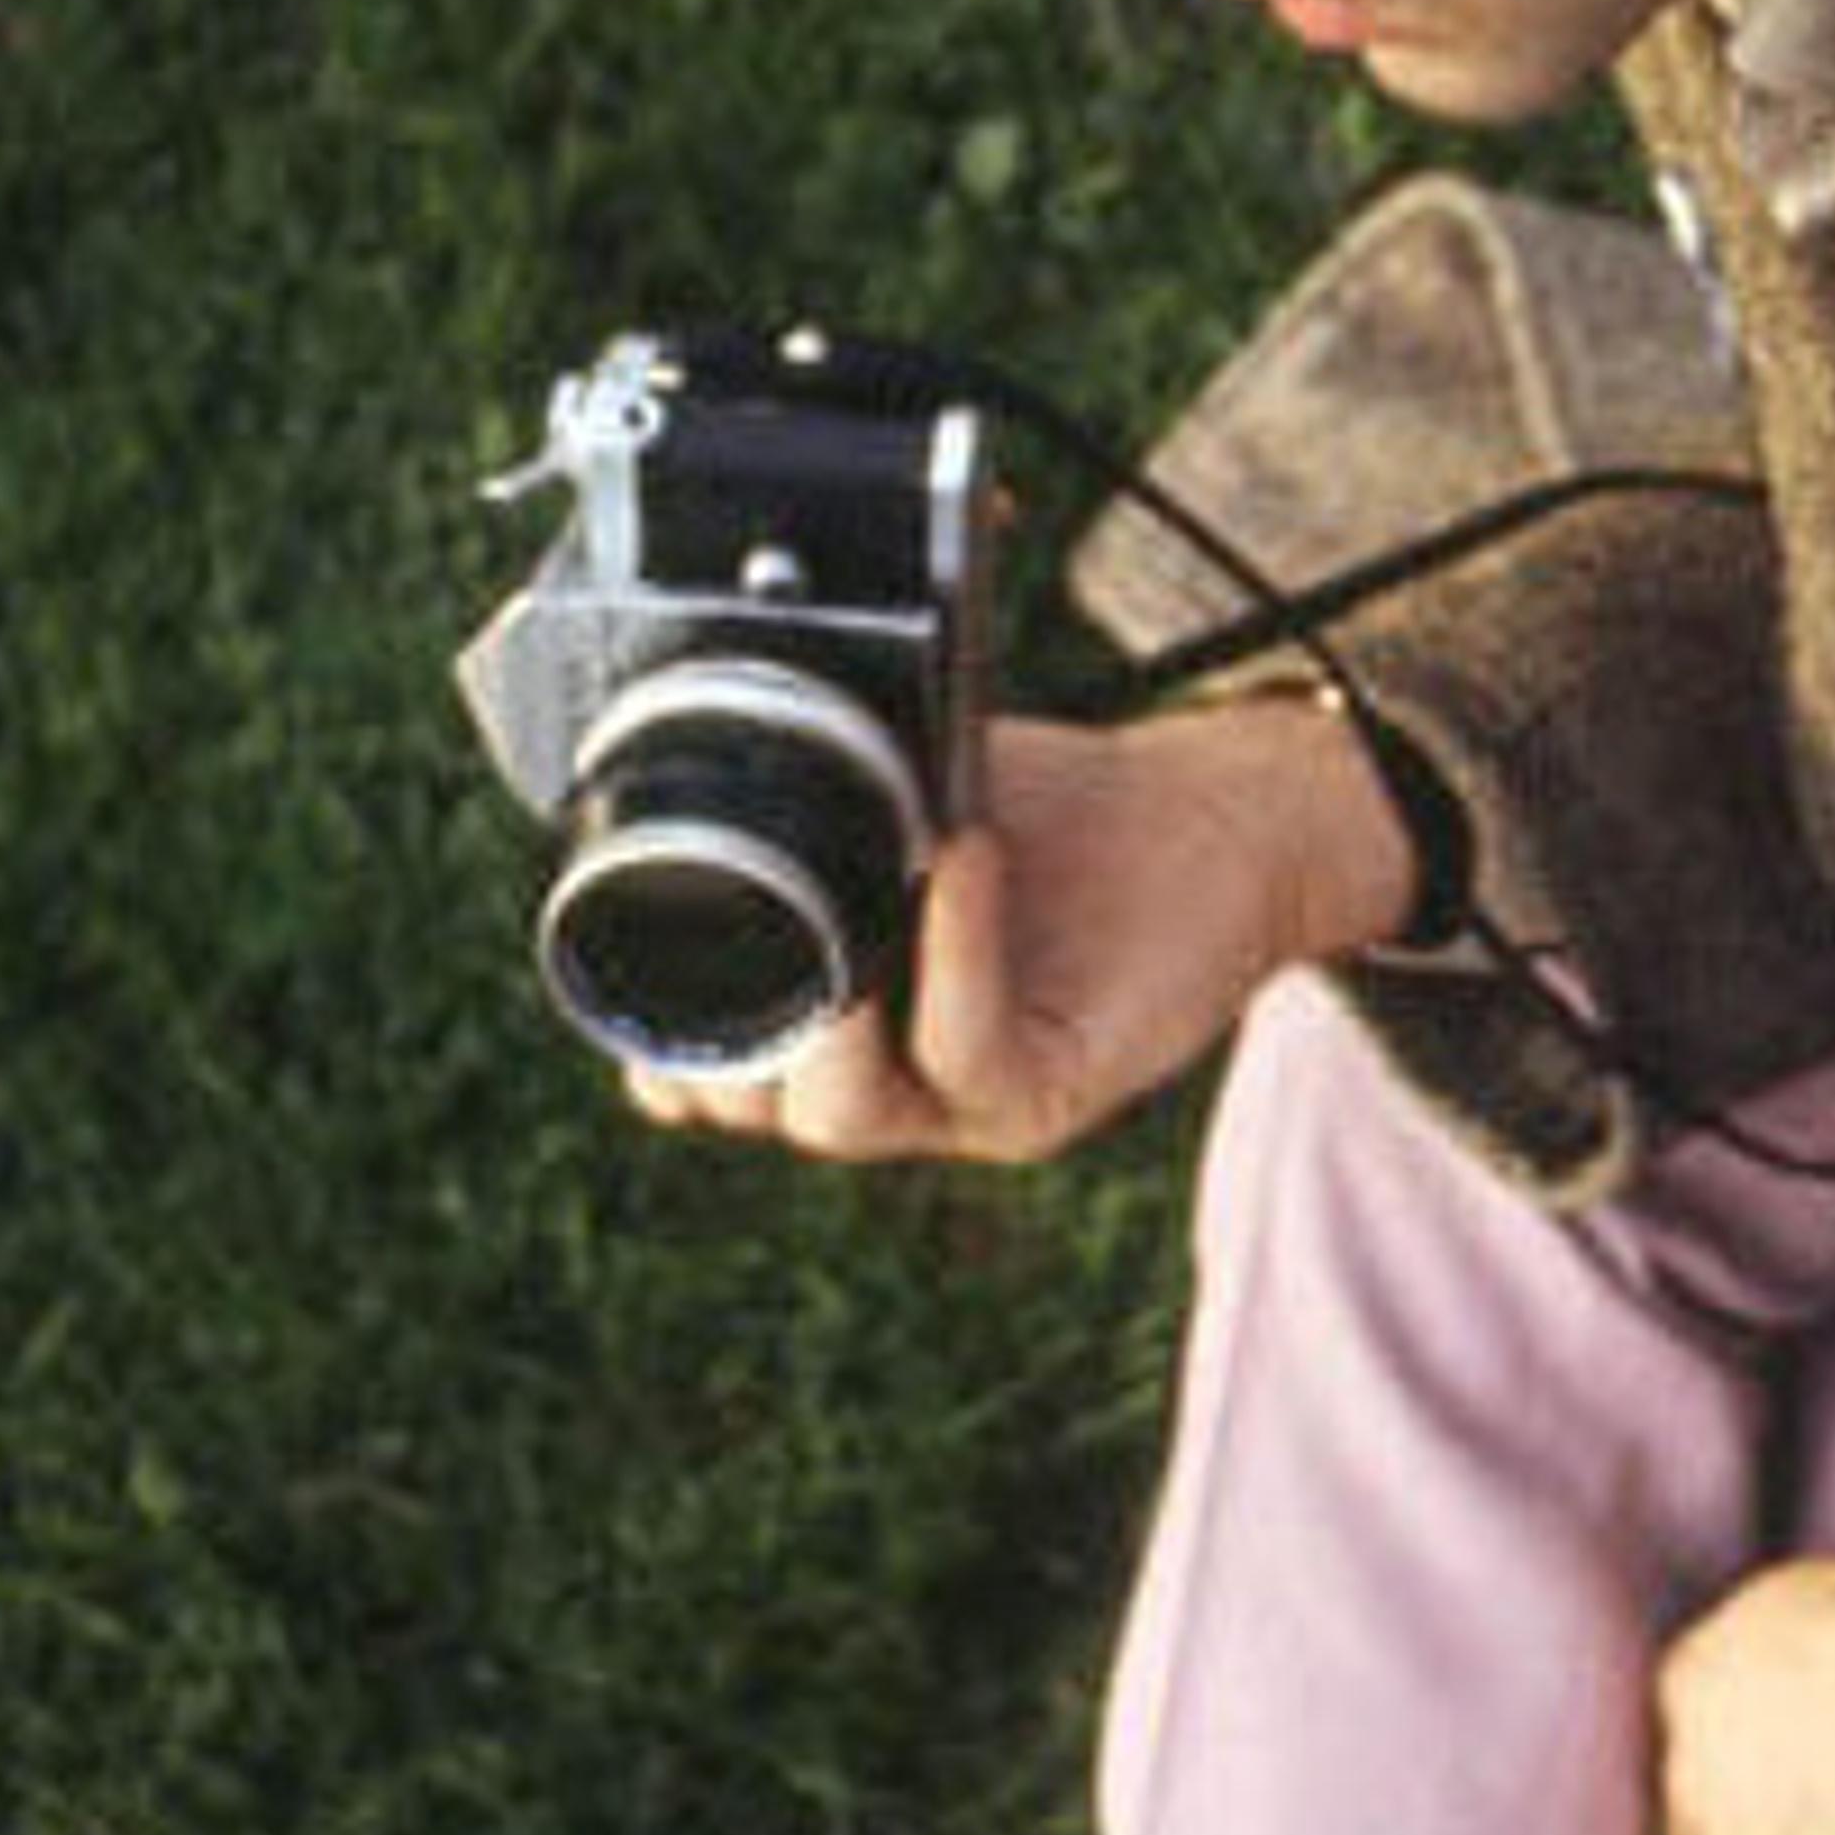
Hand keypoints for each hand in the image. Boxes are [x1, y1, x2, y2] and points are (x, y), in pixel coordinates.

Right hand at [618, 694, 1412, 1168]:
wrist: (1205, 821)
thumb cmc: (1047, 813)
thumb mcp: (901, 797)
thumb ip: (815, 801)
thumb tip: (701, 721)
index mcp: (842, 1030)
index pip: (714, 1083)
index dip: (661, 1048)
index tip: (629, 966)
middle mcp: (898, 1086)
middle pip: (760, 1109)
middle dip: (717, 1041)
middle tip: (733, 930)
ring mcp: (970, 1106)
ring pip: (843, 1113)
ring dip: (818, 1016)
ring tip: (831, 907)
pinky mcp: (1050, 1092)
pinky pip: (968, 1047)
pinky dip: (948, 953)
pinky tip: (952, 862)